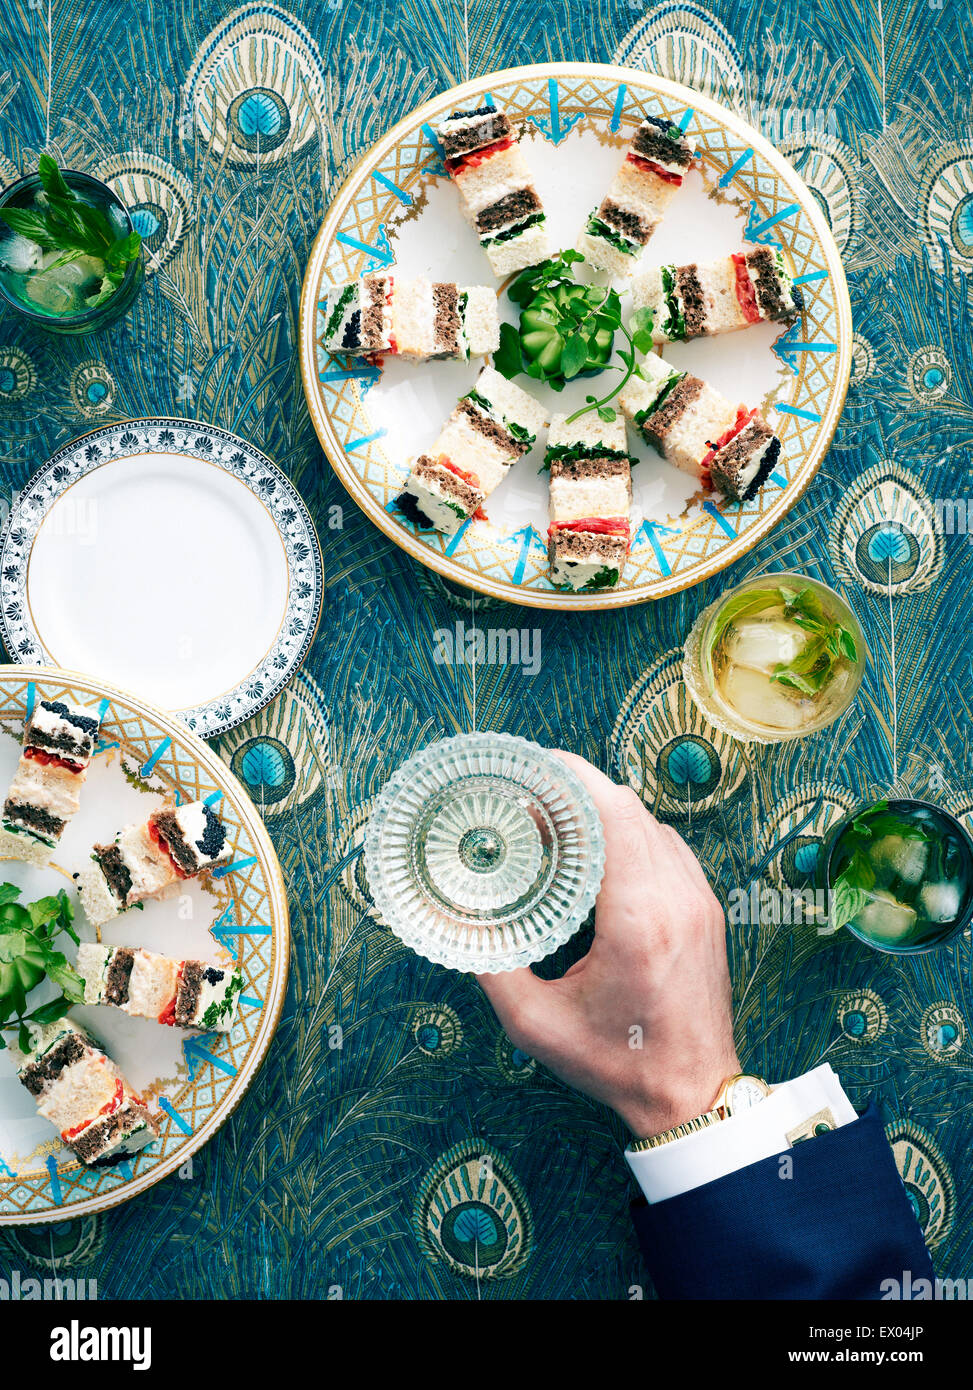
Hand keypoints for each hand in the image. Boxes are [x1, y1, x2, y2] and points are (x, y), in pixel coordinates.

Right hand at [476, 752, 738, 1137]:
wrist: (693, 1096)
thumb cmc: (616, 1064)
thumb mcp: (534, 1024)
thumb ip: (490, 965)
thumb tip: (453, 919)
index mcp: (637, 919)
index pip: (611, 814)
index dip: (571, 778)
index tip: (532, 766)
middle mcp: (675, 898)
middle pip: (628, 809)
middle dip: (576, 792)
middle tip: (529, 802)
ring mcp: (698, 900)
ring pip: (650, 824)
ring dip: (604, 814)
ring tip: (556, 829)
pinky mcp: (706, 909)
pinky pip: (667, 847)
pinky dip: (629, 836)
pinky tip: (596, 857)